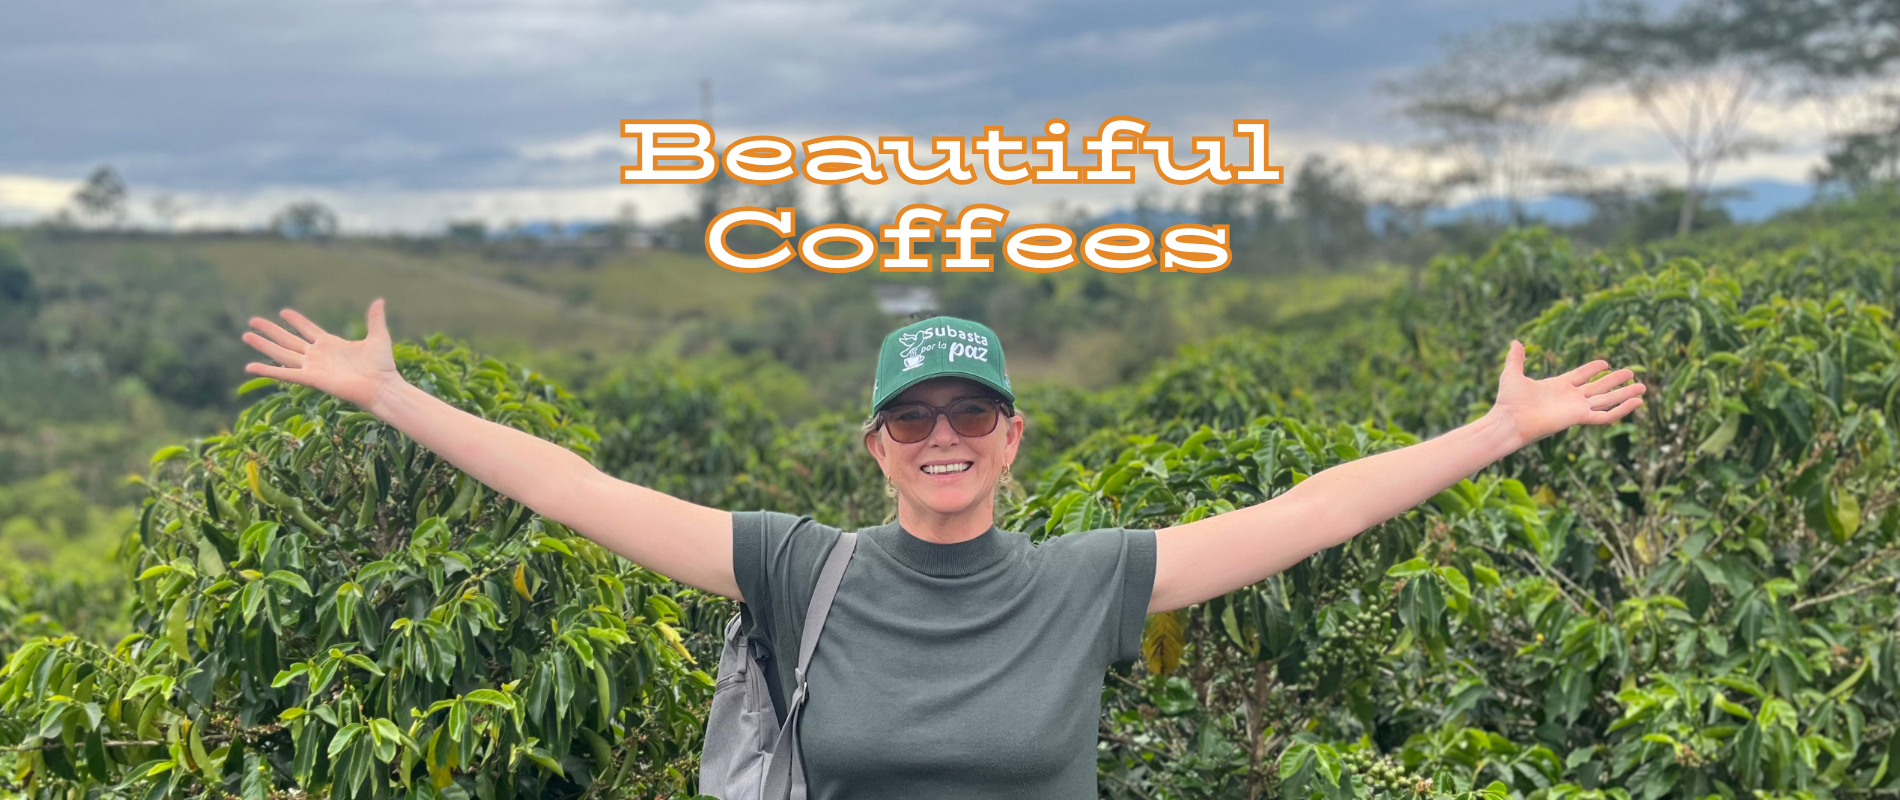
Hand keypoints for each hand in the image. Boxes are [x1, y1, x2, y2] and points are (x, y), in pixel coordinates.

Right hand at [242, 299, 402, 411]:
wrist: (382, 386)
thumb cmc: (382, 366)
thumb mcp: (378, 337)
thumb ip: (374, 319)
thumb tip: (379, 301)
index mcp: (331, 345)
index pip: (308, 330)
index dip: (296, 321)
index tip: (283, 311)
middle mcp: (318, 356)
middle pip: (289, 340)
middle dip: (271, 331)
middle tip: (252, 320)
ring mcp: (313, 367)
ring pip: (282, 354)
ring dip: (263, 345)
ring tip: (246, 335)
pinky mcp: (311, 378)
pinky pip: (285, 374)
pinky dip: (267, 370)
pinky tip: (250, 366)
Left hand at [1490, 339, 1645, 447]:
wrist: (1509, 420)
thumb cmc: (1509, 400)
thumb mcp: (1513, 374)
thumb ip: (1516, 359)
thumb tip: (1515, 342)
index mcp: (1558, 386)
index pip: (1581, 376)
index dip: (1594, 369)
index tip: (1606, 362)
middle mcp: (1570, 397)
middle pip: (1599, 387)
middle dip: (1616, 380)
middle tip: (1633, 372)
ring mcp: (1576, 407)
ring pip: (1606, 400)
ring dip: (1624, 394)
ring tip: (1643, 386)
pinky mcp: (1580, 417)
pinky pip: (1605, 415)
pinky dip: (1621, 409)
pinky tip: (1635, 402)